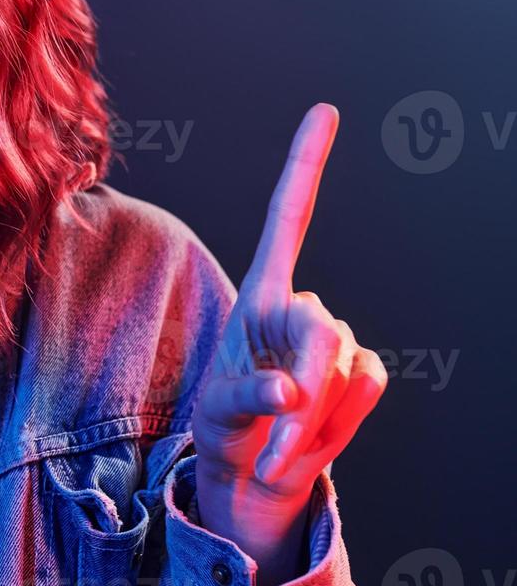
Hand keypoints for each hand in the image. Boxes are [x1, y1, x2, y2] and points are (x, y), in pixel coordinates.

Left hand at [191, 104, 386, 583]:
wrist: (253, 474)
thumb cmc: (225, 430)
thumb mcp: (218, 413)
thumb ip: (248, 396)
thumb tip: (289, 390)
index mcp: (260, 295)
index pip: (289, 219)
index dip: (306, 166)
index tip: (325, 111)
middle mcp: (301, 308)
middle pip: (323, 332)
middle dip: (308, 391)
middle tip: (276, 440)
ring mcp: (336, 341)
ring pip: (344, 371)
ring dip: (312, 421)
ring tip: (276, 443)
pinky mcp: (362, 373)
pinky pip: (367, 390)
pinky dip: (336, 427)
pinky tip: (307, 442)